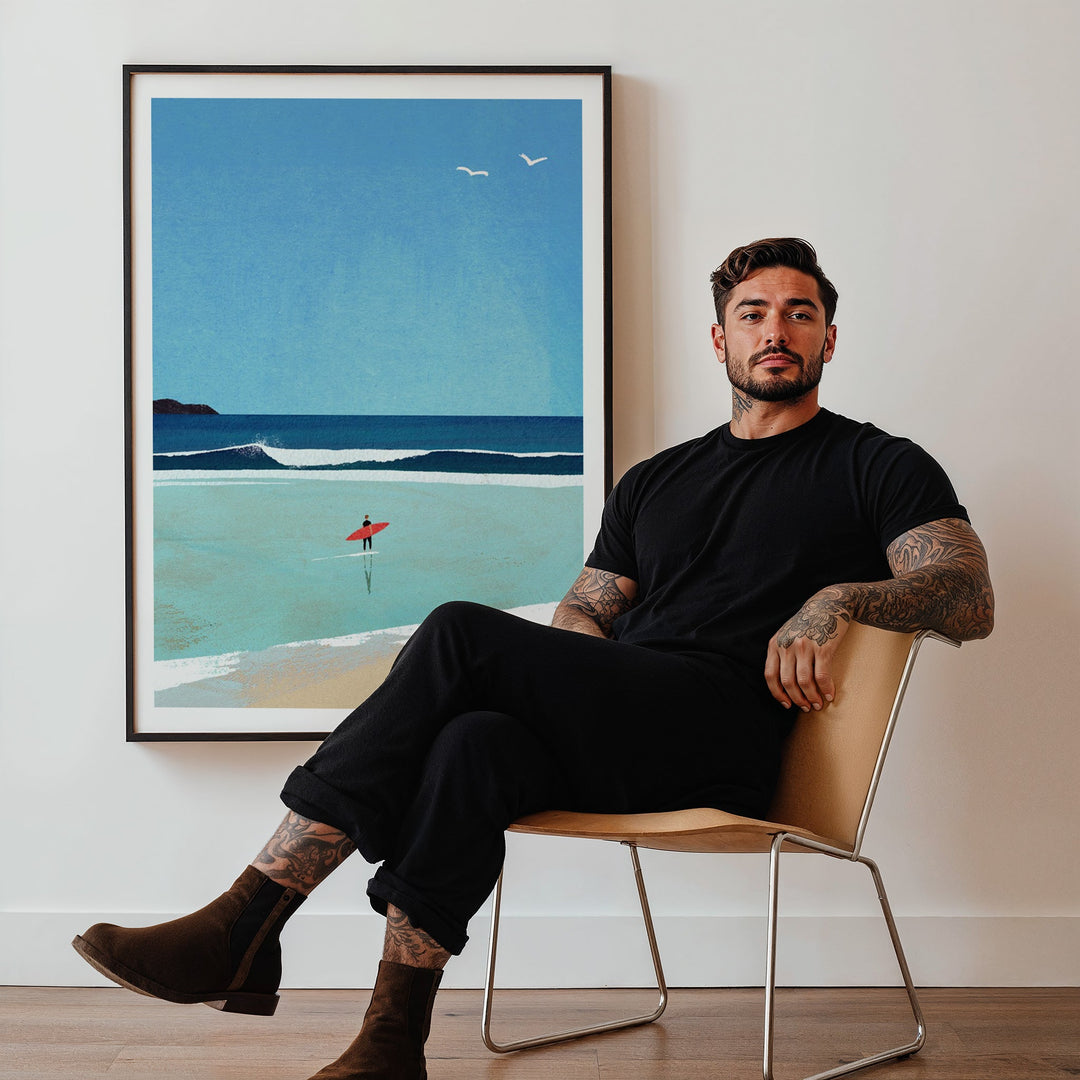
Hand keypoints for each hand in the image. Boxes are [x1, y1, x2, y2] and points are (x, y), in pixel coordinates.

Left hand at [765, 588, 852, 711]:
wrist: (829, 604)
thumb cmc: (807, 623)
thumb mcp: (786, 634)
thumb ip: (781, 653)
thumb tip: (784, 684)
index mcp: (775, 644)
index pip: (770, 675)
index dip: (777, 694)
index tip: (786, 704)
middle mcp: (787, 645)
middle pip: (787, 682)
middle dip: (797, 699)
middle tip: (806, 707)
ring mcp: (804, 646)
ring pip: (804, 681)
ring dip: (811, 697)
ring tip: (818, 704)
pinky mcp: (822, 647)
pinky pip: (822, 675)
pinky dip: (825, 689)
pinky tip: (829, 695)